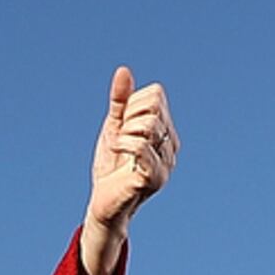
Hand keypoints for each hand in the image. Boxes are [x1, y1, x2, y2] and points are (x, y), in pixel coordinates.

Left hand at [75, 66, 176, 274]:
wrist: (103, 203)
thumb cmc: (111, 167)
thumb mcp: (113, 127)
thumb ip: (120, 100)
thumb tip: (123, 70)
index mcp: (165, 130)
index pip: (156, 94)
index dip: (132, 103)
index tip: (122, 124)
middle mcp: (171, 144)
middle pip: (153, 106)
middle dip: (127, 117)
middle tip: (119, 138)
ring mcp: (167, 161)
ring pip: (147, 124)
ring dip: (124, 132)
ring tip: (119, 149)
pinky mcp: (156, 177)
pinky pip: (141, 145)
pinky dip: (123, 143)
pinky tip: (117, 150)